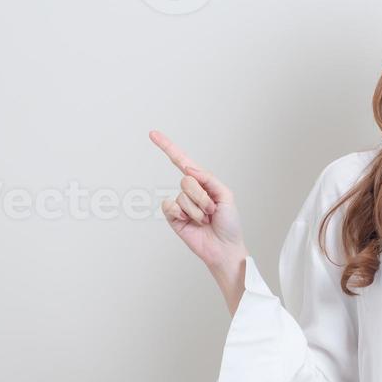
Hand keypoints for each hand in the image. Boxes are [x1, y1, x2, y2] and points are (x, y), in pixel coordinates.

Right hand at [149, 129, 246, 273]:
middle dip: (203, 197)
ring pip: (182, 196)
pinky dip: (183, 215)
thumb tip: (188, 169)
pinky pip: (170, 206)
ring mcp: (180, 204)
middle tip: (212, 211)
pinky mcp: (173, 217)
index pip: (182, 161)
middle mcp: (190, 191)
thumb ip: (208, 179)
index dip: (167, 147)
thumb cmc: (229, 223)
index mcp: (202, 182)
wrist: (223, 247)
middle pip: (187, 180)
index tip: (153, 134)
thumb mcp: (226, 195)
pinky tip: (190, 223)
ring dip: (197, 210)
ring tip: (205, 220)